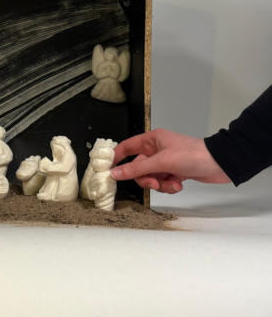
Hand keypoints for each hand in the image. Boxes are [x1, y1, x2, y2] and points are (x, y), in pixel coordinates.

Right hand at [110, 129, 230, 192]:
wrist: (220, 164)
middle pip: (138, 167)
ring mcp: (165, 162)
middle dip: (145, 178)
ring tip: (171, 184)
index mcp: (151, 140)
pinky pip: (162, 183)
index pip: (126, 147)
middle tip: (154, 183)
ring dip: (159, 184)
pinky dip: (169, 186)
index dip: (116, 158)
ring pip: (150, 178)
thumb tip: (116, 173)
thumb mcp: (161, 162)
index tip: (108, 170)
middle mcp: (156, 150)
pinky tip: (179, 184)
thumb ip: (136, 169)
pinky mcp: (174, 172)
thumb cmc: (192, 155)